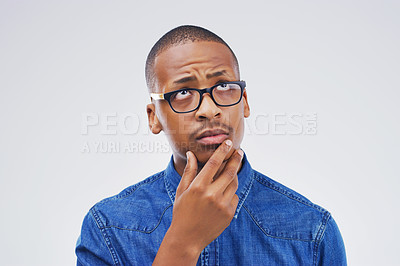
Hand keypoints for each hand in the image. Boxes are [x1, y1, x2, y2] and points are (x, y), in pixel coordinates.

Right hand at [153, 140, 242, 264]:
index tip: (228, 142)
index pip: (214, 163)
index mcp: (198, 187)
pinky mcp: (229, 213)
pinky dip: (230, 192)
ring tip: (229, 173)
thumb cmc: (182, 212)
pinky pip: (234, 197)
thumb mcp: (182, 191)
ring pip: (234, 184)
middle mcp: (212, 194)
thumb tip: (191, 154)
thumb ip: (189, 171)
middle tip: (240, 152)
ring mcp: (222, 205)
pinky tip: (222, 195)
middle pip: (230, 171)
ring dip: (233, 176)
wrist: (187, 238)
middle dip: (236, 159)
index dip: (222, 150)